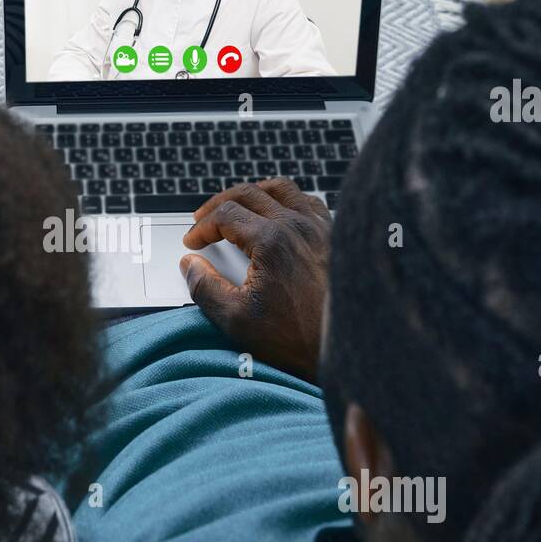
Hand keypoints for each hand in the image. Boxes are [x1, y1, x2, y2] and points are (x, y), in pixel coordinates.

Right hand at [179, 178, 331, 382]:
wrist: (348, 351)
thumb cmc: (300, 339)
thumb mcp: (236, 320)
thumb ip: (205, 288)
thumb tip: (191, 266)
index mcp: (272, 241)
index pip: (226, 215)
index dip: (202, 227)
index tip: (194, 242)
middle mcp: (299, 226)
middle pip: (250, 193)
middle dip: (220, 204)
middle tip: (205, 218)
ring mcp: (321, 229)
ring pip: (283, 190)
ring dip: (255, 193)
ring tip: (241, 205)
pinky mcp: (337, 238)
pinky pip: (311, 202)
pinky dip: (290, 201)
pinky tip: (283, 215)